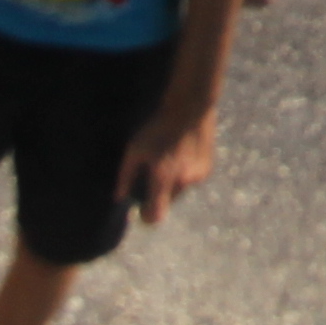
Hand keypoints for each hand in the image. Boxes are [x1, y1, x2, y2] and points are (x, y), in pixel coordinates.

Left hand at [117, 102, 218, 224]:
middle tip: (153, 175)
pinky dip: (185, 174)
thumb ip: (125, 176)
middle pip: (167, 203)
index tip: (140, 210)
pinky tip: (182, 155)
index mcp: (163, 178)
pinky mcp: (208, 169)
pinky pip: (191, 180)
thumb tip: (118, 198)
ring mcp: (198, 176)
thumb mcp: (135, 148)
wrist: (191, 107)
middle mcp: (183, 181)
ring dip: (173, 184)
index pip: (156, 215)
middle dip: (159, 195)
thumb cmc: (158, 127)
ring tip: (168, 160)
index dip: (146, 217)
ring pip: (180, 191)